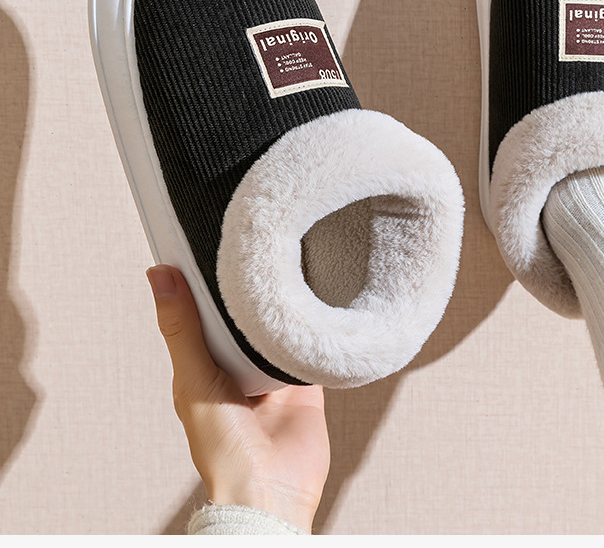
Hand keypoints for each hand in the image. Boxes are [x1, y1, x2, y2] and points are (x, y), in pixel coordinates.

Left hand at [147, 265, 330, 532]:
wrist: (272, 492)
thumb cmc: (223, 450)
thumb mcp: (194, 381)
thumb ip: (182, 329)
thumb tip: (158, 276)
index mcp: (205, 365)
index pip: (204, 313)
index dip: (205, 281)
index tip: (209, 241)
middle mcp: (238, 367)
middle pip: (243, 316)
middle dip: (248, 289)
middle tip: (256, 244)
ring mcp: (272, 374)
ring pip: (276, 326)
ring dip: (280, 306)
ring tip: (287, 263)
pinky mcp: (306, 381)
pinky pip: (310, 344)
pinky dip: (312, 326)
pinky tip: (315, 300)